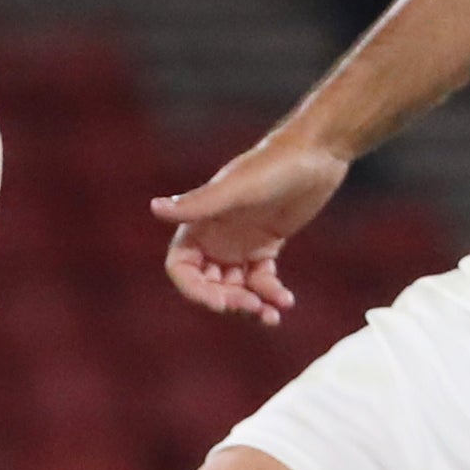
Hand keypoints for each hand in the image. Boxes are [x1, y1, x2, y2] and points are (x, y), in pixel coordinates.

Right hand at [155, 131, 349, 326]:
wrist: (316, 154)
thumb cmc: (272, 166)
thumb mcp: (235, 190)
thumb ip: (196, 203)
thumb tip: (154, 208)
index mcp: (200, 224)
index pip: (181, 268)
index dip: (194, 290)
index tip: (219, 303)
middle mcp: (215, 237)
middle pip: (209, 284)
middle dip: (228, 300)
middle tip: (253, 307)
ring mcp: (240, 244)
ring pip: (235, 287)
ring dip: (250, 305)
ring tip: (271, 315)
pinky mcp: (266, 246)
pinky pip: (261, 281)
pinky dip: (271, 294)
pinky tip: (286, 301)